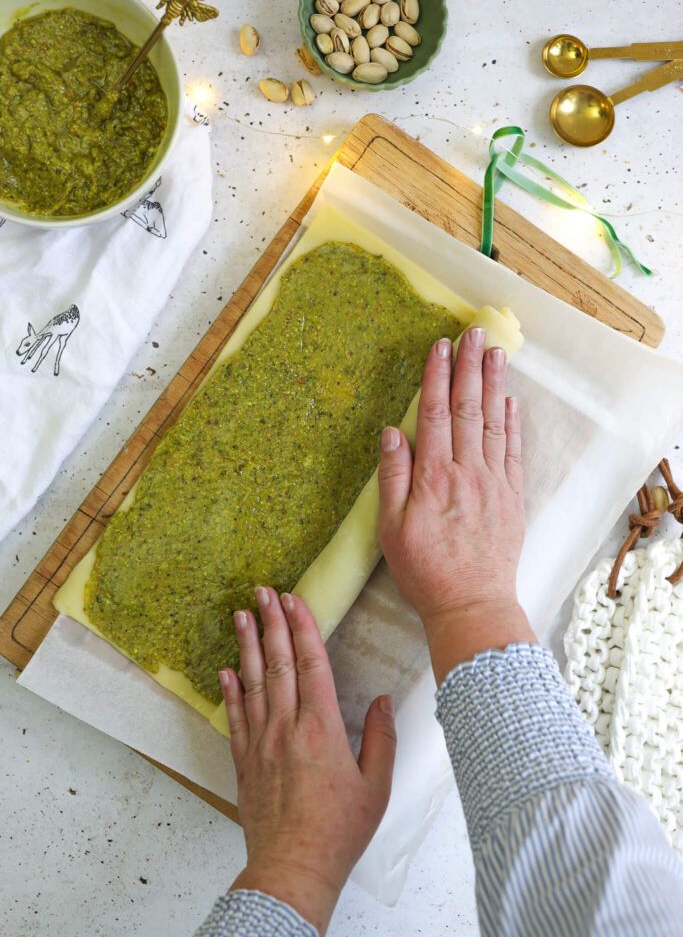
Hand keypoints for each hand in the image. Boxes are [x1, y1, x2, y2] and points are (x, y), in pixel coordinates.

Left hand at [220, 587, 395, 936]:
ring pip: (252, 683)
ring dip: (247, 646)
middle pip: (278, 663)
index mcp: (321, 728)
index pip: (311, 663)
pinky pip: (235, 718)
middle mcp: (286, 728)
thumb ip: (380, 738)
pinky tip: (226, 672)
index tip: (293, 599)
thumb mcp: (376, 786)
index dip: (302, 627)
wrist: (293, 869)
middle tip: (262, 592)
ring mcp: (260, 743)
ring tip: (241, 616)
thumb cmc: (339, 831)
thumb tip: (381, 701)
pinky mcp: (244, 763)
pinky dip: (231, 691)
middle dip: (271, 623)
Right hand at [378, 327, 535, 684]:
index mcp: (434, 477)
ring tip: (496, 352)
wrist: (472, 604)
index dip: (437, 377)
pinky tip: (510, 400)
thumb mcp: (391, 528)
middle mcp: (467, 472)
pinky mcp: (511, 497)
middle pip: (469, 408)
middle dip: (470, 367)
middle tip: (474, 332)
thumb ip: (393, 477)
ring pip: (494, 422)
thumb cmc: (425, 570)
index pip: (436, 414)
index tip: (440, 346)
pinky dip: (512, 422)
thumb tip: (393, 432)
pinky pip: (513, 450)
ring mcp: (494, 482)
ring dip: (494, 384)